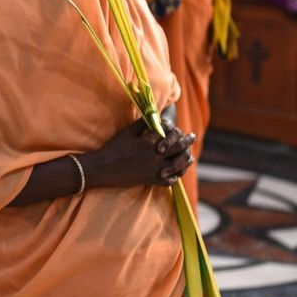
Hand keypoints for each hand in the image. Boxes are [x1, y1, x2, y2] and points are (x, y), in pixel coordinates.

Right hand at [81, 117, 195, 187]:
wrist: (105, 168)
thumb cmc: (115, 147)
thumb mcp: (128, 132)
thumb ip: (143, 124)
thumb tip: (155, 115)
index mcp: (149, 142)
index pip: (167, 132)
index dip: (171, 127)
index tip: (173, 124)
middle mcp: (155, 156)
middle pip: (177, 147)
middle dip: (186, 140)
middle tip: (191, 136)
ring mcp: (155, 169)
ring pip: (178, 164)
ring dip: (186, 159)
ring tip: (190, 156)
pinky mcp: (152, 180)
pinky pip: (170, 180)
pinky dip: (176, 176)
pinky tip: (179, 172)